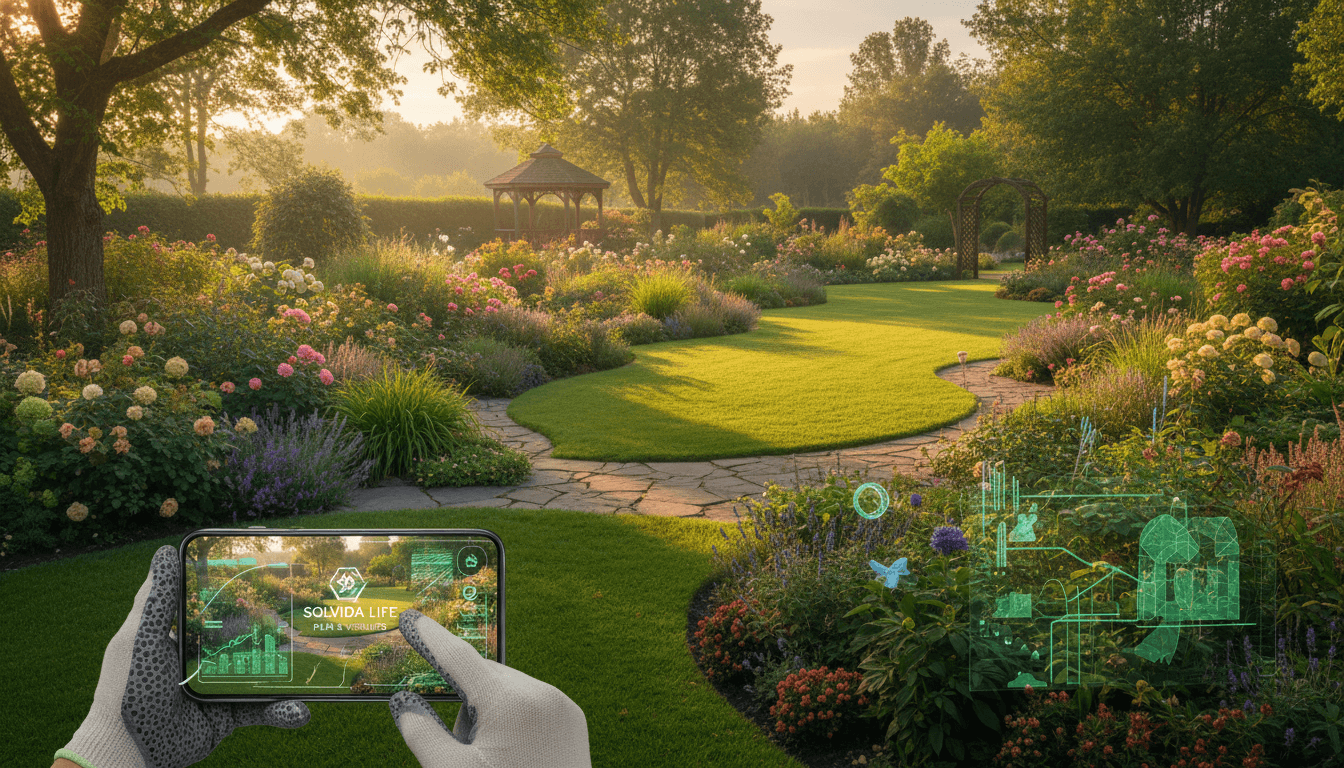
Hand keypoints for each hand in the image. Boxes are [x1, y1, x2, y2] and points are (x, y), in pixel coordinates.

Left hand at [56, 545, 308, 767]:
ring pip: (262, 667)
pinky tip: (301, 710)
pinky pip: (262, 709)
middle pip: (246, 628)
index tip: (264, 554)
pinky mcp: (228, 714)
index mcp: (181, 633)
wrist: (127, 752)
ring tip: (314, 656)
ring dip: (289, 665)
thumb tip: (164, 551)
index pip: (213, 597)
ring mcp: (218, 684)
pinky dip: (283, 711)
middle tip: (305, 599)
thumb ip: (155, 599)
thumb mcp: (140, 640)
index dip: (238, 577)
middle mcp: (203, 655)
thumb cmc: (126, 690)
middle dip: (276, 617)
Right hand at [391, 609, 589, 767]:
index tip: (411, 617)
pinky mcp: (572, 717)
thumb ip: (423, 735)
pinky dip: (514, 717)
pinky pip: (532, 701)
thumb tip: (404, 703)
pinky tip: (515, 753)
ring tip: (494, 757)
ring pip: (508, 688)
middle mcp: (540, 694)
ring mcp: (561, 704)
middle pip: (484, 678)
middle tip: (466, 746)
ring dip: (490, 711)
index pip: (459, 658)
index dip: (430, 637)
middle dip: (465, 702)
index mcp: (510, 703)